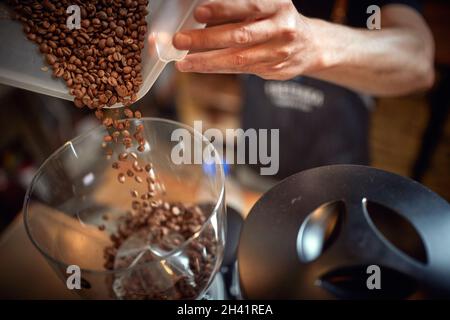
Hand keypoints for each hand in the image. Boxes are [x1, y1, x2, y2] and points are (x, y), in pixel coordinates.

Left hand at [172, 0, 324, 79]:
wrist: (311, 46)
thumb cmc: (279, 21)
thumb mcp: (269, 6)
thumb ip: (241, 9)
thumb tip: (202, 14)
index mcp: (278, 5)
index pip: (249, 6)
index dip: (223, 9)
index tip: (199, 13)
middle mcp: (281, 28)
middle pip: (240, 35)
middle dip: (207, 39)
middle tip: (180, 40)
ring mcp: (278, 52)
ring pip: (238, 59)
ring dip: (207, 61)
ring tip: (183, 62)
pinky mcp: (272, 70)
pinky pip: (239, 70)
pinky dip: (216, 68)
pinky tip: (198, 67)